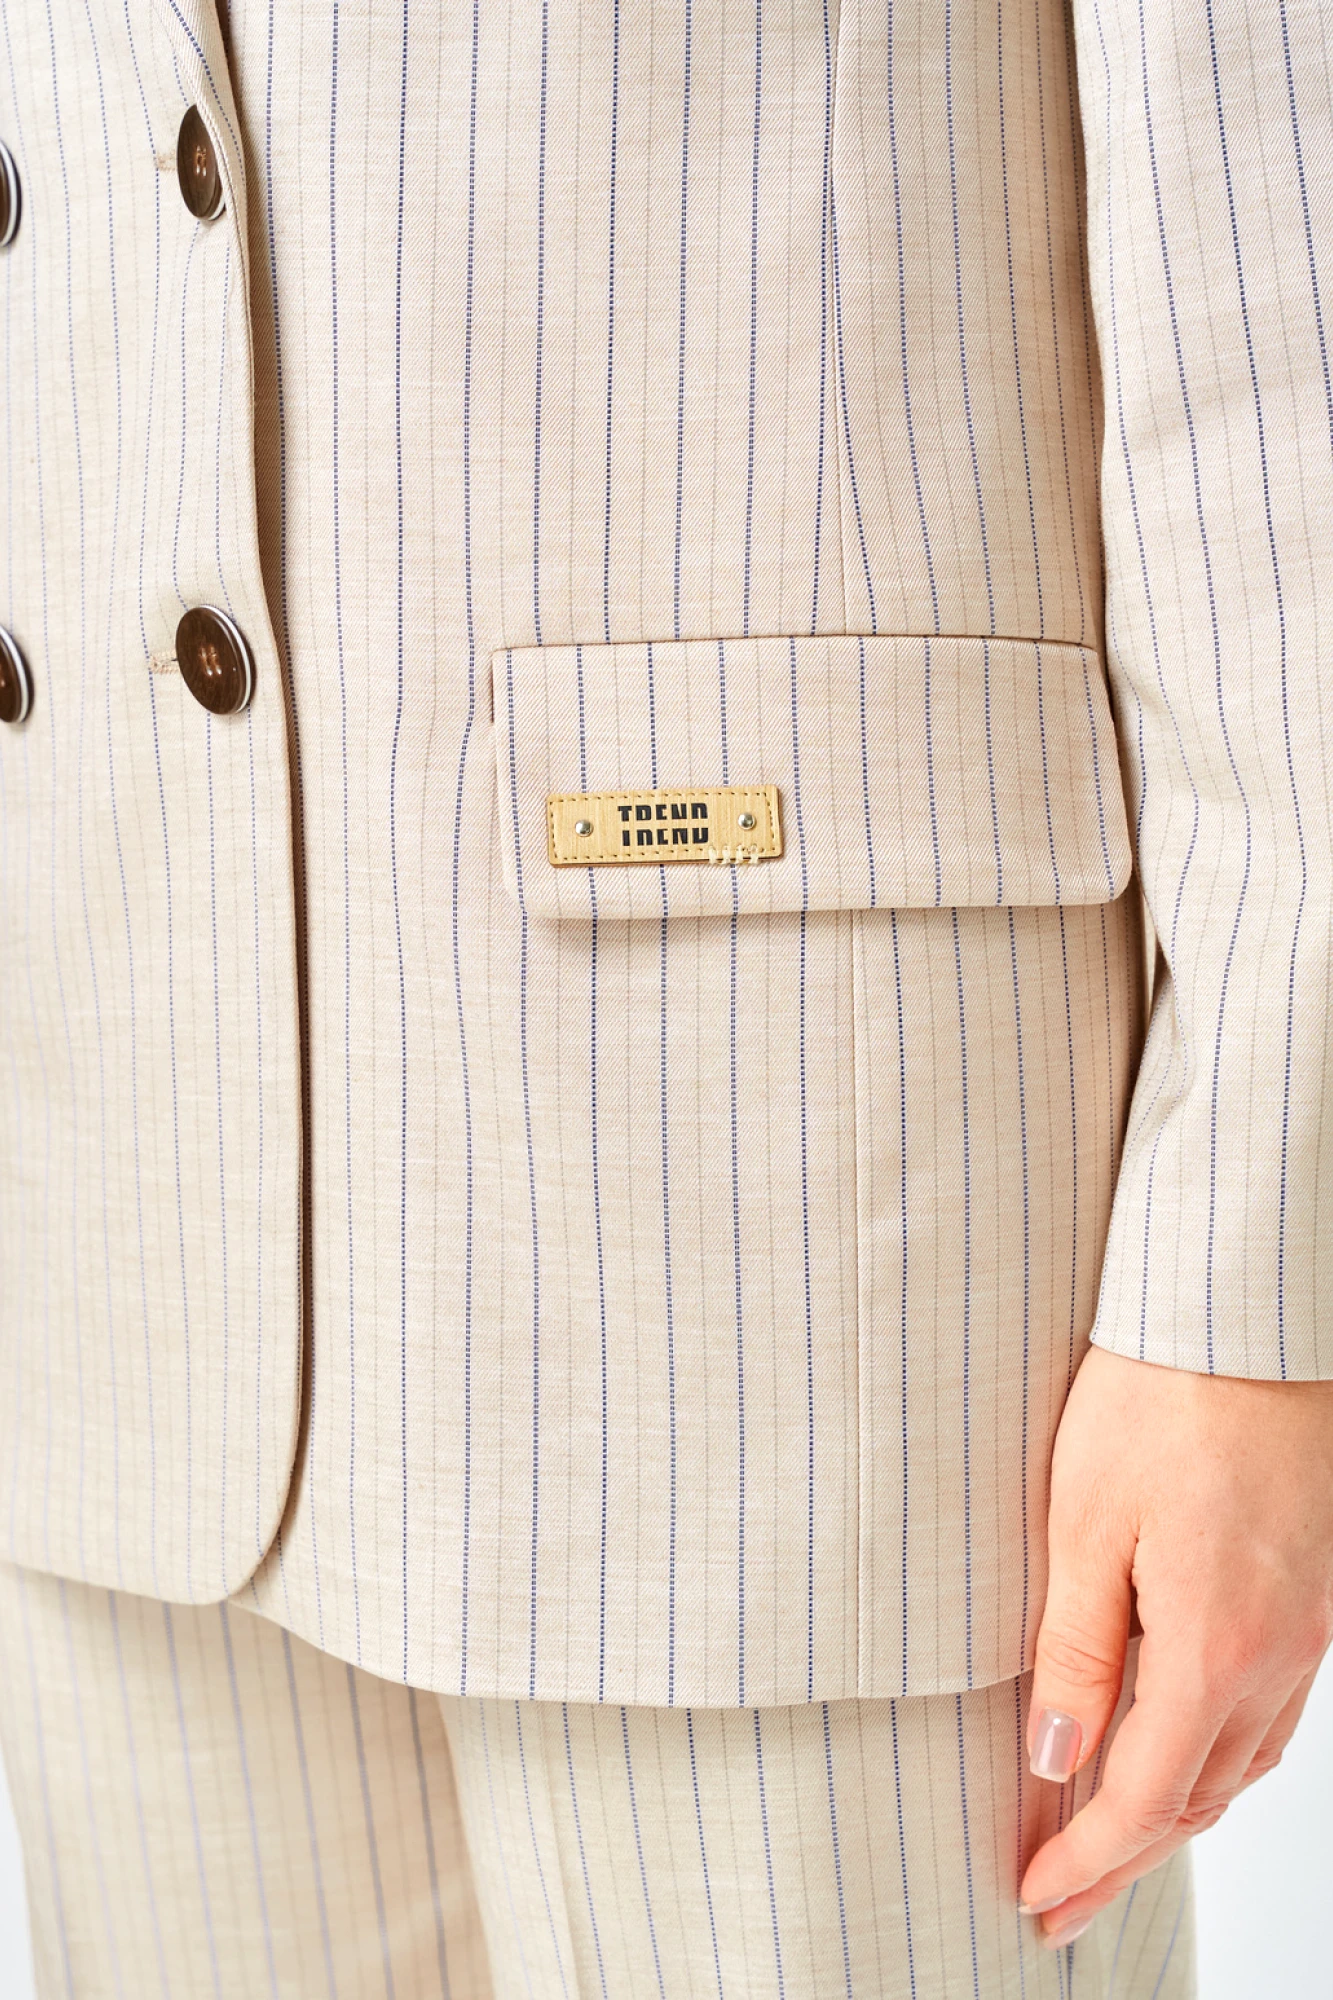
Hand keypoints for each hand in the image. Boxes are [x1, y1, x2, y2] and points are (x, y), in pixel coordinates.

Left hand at [1018, 1345, 1332, 1948]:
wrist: (1247, 1315)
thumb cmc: (1162, 1397)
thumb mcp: (1085, 1523)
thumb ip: (1076, 1651)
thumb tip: (1060, 1756)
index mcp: (1219, 1647)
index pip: (1145, 1798)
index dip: (1086, 1858)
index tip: (1036, 1895)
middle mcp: (1281, 1654)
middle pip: (1200, 1796)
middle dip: (1125, 1855)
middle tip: (1059, 1895)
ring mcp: (1309, 1627)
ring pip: (1243, 1759)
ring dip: (1175, 1808)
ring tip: (1107, 1836)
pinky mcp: (1313, 1592)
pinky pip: (1269, 1708)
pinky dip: (1216, 1749)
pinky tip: (1176, 1743)